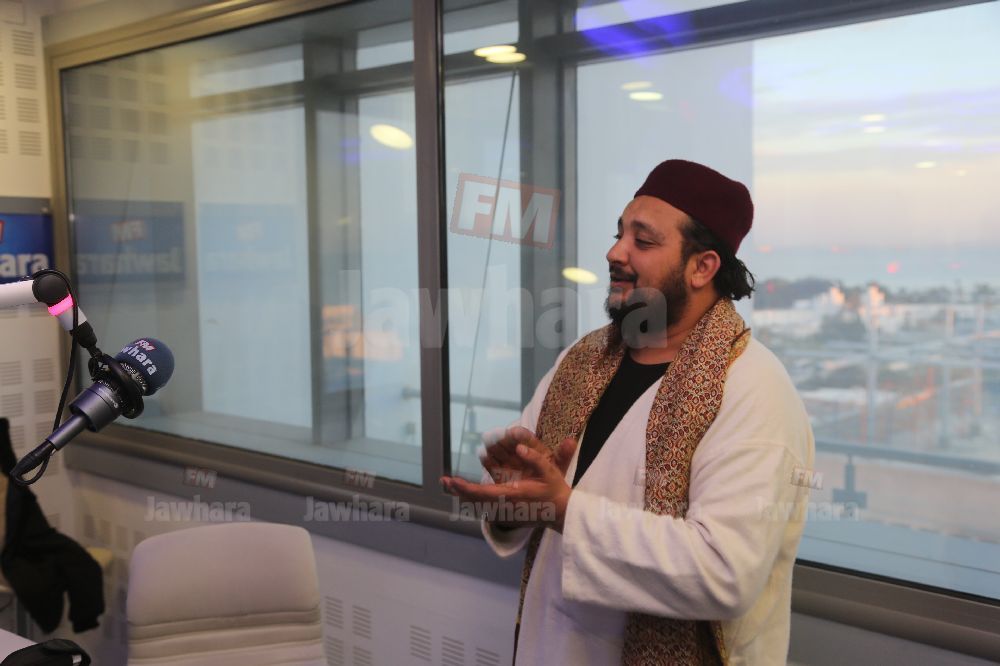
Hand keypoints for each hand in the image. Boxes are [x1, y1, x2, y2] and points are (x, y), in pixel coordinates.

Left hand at [441, 433, 577, 531]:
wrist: (562, 513)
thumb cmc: (555, 491)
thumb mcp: (550, 471)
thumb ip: (535, 458)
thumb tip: (519, 446)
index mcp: (513, 495)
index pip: (483, 493)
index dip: (466, 488)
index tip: (452, 481)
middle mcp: (506, 506)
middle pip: (476, 501)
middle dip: (458, 490)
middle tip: (444, 481)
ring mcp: (506, 512)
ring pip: (479, 505)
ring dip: (463, 495)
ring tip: (449, 485)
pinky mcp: (507, 514)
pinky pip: (485, 507)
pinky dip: (473, 499)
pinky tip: (465, 493)